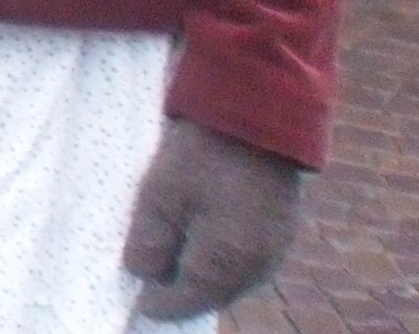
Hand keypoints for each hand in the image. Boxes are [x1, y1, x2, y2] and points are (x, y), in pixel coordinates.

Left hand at [122, 119, 303, 320]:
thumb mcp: (161, 194)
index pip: (186, 303)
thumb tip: (142, 277)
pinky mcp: (283, 231)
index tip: (135, 299)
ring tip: (172, 249)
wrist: (260, 114)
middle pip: (210, 294)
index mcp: (227, 265)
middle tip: (151, 272)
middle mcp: (258, 268)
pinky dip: (222, 256)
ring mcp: (276, 250)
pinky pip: (246, 259)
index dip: (157, 303)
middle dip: (180, 288)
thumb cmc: (205, 155)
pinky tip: (203, 232)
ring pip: (230, 278)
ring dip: (202, 271)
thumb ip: (149, 241)